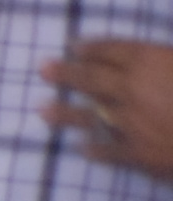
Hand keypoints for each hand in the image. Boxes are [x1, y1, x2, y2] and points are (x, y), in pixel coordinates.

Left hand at [43, 38, 172, 175]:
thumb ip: (165, 63)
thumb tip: (154, 62)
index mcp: (154, 61)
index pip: (115, 50)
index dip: (92, 47)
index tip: (73, 46)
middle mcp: (134, 88)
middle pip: (92, 77)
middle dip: (66, 72)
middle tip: (43, 69)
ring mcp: (132, 122)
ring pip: (88, 115)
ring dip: (64, 113)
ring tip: (41, 110)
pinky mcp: (138, 153)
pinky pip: (107, 151)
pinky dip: (92, 149)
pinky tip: (81, 148)